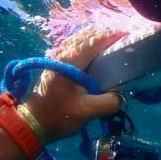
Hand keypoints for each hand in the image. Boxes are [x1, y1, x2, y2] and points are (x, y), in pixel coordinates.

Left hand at [23, 29, 127, 144]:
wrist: (31, 124)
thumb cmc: (58, 116)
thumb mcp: (86, 112)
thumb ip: (108, 102)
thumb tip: (121, 95)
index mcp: (71, 62)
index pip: (95, 40)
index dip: (113, 36)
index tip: (129, 38)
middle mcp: (63, 54)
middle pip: (88, 36)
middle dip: (107, 36)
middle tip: (124, 43)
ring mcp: (58, 57)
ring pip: (80, 38)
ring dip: (97, 39)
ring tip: (112, 46)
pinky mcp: (57, 63)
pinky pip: (75, 45)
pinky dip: (87, 44)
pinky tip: (95, 52)